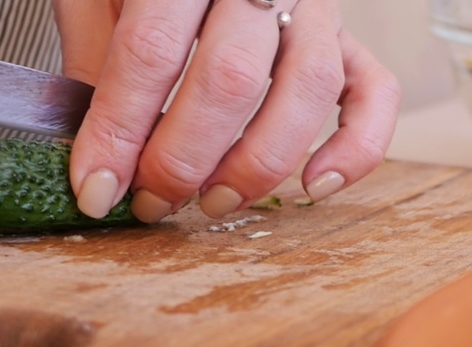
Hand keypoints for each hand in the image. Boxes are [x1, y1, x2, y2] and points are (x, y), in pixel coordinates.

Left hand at [53, 0, 399, 221]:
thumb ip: (96, 55)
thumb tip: (101, 154)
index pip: (152, 50)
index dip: (120, 128)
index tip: (96, 187)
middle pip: (232, 79)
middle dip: (185, 158)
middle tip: (152, 200)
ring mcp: (316, 8)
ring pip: (308, 90)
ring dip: (257, 164)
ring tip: (213, 203)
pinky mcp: (350, 39)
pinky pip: (375, 94)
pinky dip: (356, 150)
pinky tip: (312, 185)